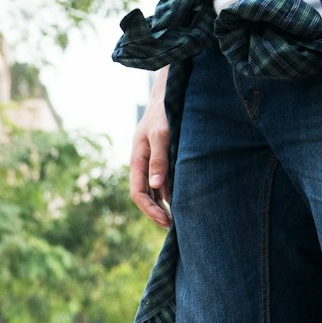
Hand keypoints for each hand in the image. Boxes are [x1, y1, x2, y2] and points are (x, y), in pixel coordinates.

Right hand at [129, 73, 172, 228]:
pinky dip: (172, 192)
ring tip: (181, 219)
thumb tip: (156, 186)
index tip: (167, 221)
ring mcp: (152, 162)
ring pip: (155, 190)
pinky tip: (184, 199)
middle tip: (175, 228)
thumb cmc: (164, 113)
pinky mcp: (163, 159)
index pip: (138, 193)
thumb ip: (159, 159)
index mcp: (137, 160)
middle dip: (157, 213)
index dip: (150, 210)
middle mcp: (143, 164)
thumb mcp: (161, 134)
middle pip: (145, 196)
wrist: (170, 94)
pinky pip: (164, 181)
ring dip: (165, 205)